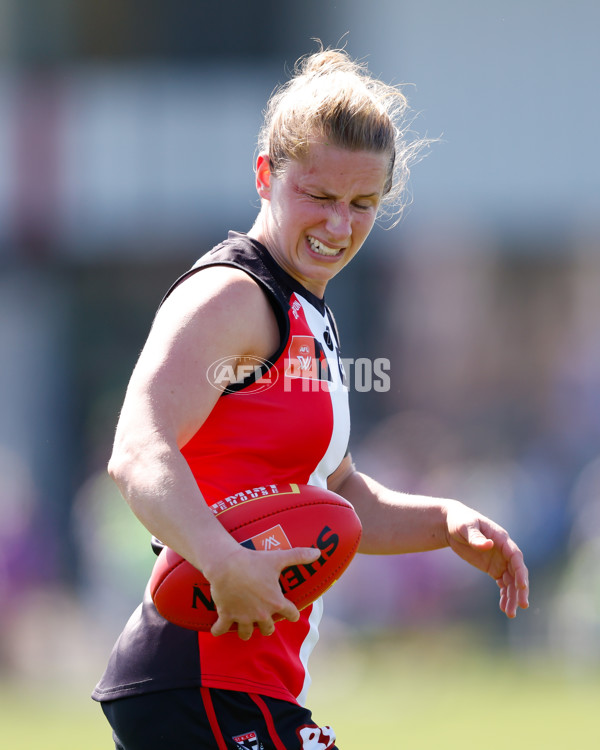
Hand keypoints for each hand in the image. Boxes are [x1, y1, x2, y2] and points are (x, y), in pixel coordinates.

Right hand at [206, 545, 321, 639]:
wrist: (227, 564)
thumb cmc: (253, 561)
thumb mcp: (278, 558)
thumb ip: (299, 556)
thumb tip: (318, 552)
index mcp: (276, 602)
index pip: (291, 615)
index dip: (292, 614)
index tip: (291, 613)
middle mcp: (261, 614)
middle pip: (268, 629)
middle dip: (268, 624)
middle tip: (264, 616)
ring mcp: (243, 617)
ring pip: (247, 633)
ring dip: (246, 630)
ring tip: (245, 623)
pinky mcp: (227, 615)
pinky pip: (221, 630)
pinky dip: (218, 630)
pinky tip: (218, 629)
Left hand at [445, 501, 528, 617]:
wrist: (451, 524)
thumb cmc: (460, 521)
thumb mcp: (465, 527)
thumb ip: (476, 536)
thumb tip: (488, 545)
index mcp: (501, 539)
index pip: (516, 557)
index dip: (520, 572)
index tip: (522, 586)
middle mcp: (504, 551)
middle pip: (517, 572)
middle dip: (520, 589)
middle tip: (522, 605)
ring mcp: (500, 560)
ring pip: (511, 581)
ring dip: (513, 596)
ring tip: (510, 613)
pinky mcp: (493, 568)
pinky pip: (503, 583)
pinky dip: (505, 595)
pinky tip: (504, 607)